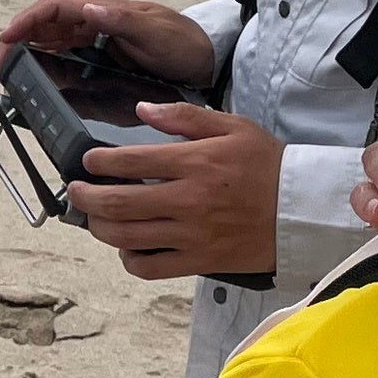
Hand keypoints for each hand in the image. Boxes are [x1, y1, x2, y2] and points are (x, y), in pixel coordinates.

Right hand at [0, 0, 213, 88]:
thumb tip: (89, 10)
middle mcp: (96, 23)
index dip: (26, 22)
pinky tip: (38, 78)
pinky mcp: (103, 59)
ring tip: (10, 72)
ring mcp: (98, 41)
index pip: (54, 10)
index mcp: (105, 11)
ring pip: (51, 42)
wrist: (208, 60)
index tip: (8, 40)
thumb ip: (123, 21)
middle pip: (45, 26)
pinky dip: (46, 65)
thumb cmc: (185, 43)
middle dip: (17, 40)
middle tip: (0, 64)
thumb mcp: (156, 32)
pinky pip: (67, 58)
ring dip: (27, 53)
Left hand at [64, 105, 280, 279]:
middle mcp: (188, 200)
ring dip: (100, 227)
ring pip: (127, 237)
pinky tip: (127, 248)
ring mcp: (192, 234)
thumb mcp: (233, 127)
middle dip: (86, 196)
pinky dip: (129, 260)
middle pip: (118, 202)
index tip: (89, 161)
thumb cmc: (267, 166)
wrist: (301, 210)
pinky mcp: (200, 261)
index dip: (100, 161)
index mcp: (195, 163)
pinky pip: (151, 268)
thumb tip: (142, 109)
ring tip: (93, 218)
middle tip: (75, 191)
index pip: (131, 161)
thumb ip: (185, 117)